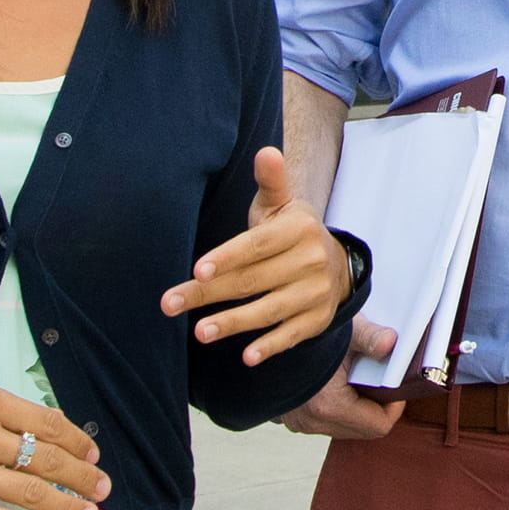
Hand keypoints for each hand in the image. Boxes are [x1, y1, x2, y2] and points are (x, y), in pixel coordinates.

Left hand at [163, 148, 351, 364]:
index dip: (227, 258)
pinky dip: (270, 346)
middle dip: (207, 294)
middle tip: (169, 304)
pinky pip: (290, 335)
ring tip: (199, 333)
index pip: (256, 245)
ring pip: (267, 310)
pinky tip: (247, 357)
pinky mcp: (317, 320)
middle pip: (251, 280)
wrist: (339, 263)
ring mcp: (315, 293)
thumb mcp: (283, 205)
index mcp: (298, 230)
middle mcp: (310, 261)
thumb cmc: (291, 232)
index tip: (197, 271)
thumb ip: (271, 182)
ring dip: (232, 323)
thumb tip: (265, 152)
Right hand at [282, 321, 403, 439]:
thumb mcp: (345, 331)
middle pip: (363, 430)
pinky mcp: (292, 419)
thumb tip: (392, 343)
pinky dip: (338, 408)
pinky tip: (337, 385)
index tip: (396, 386)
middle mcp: (312, 422)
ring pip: (345, 428)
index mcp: (329, 405)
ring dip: (357, 408)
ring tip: (356, 379)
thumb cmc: (308, 335)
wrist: (266, 337)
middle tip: (379, 380)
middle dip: (377, 407)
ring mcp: (300, 423)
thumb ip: (371, 339)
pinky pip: (326, 423)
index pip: (378, 426)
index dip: (394, 407)